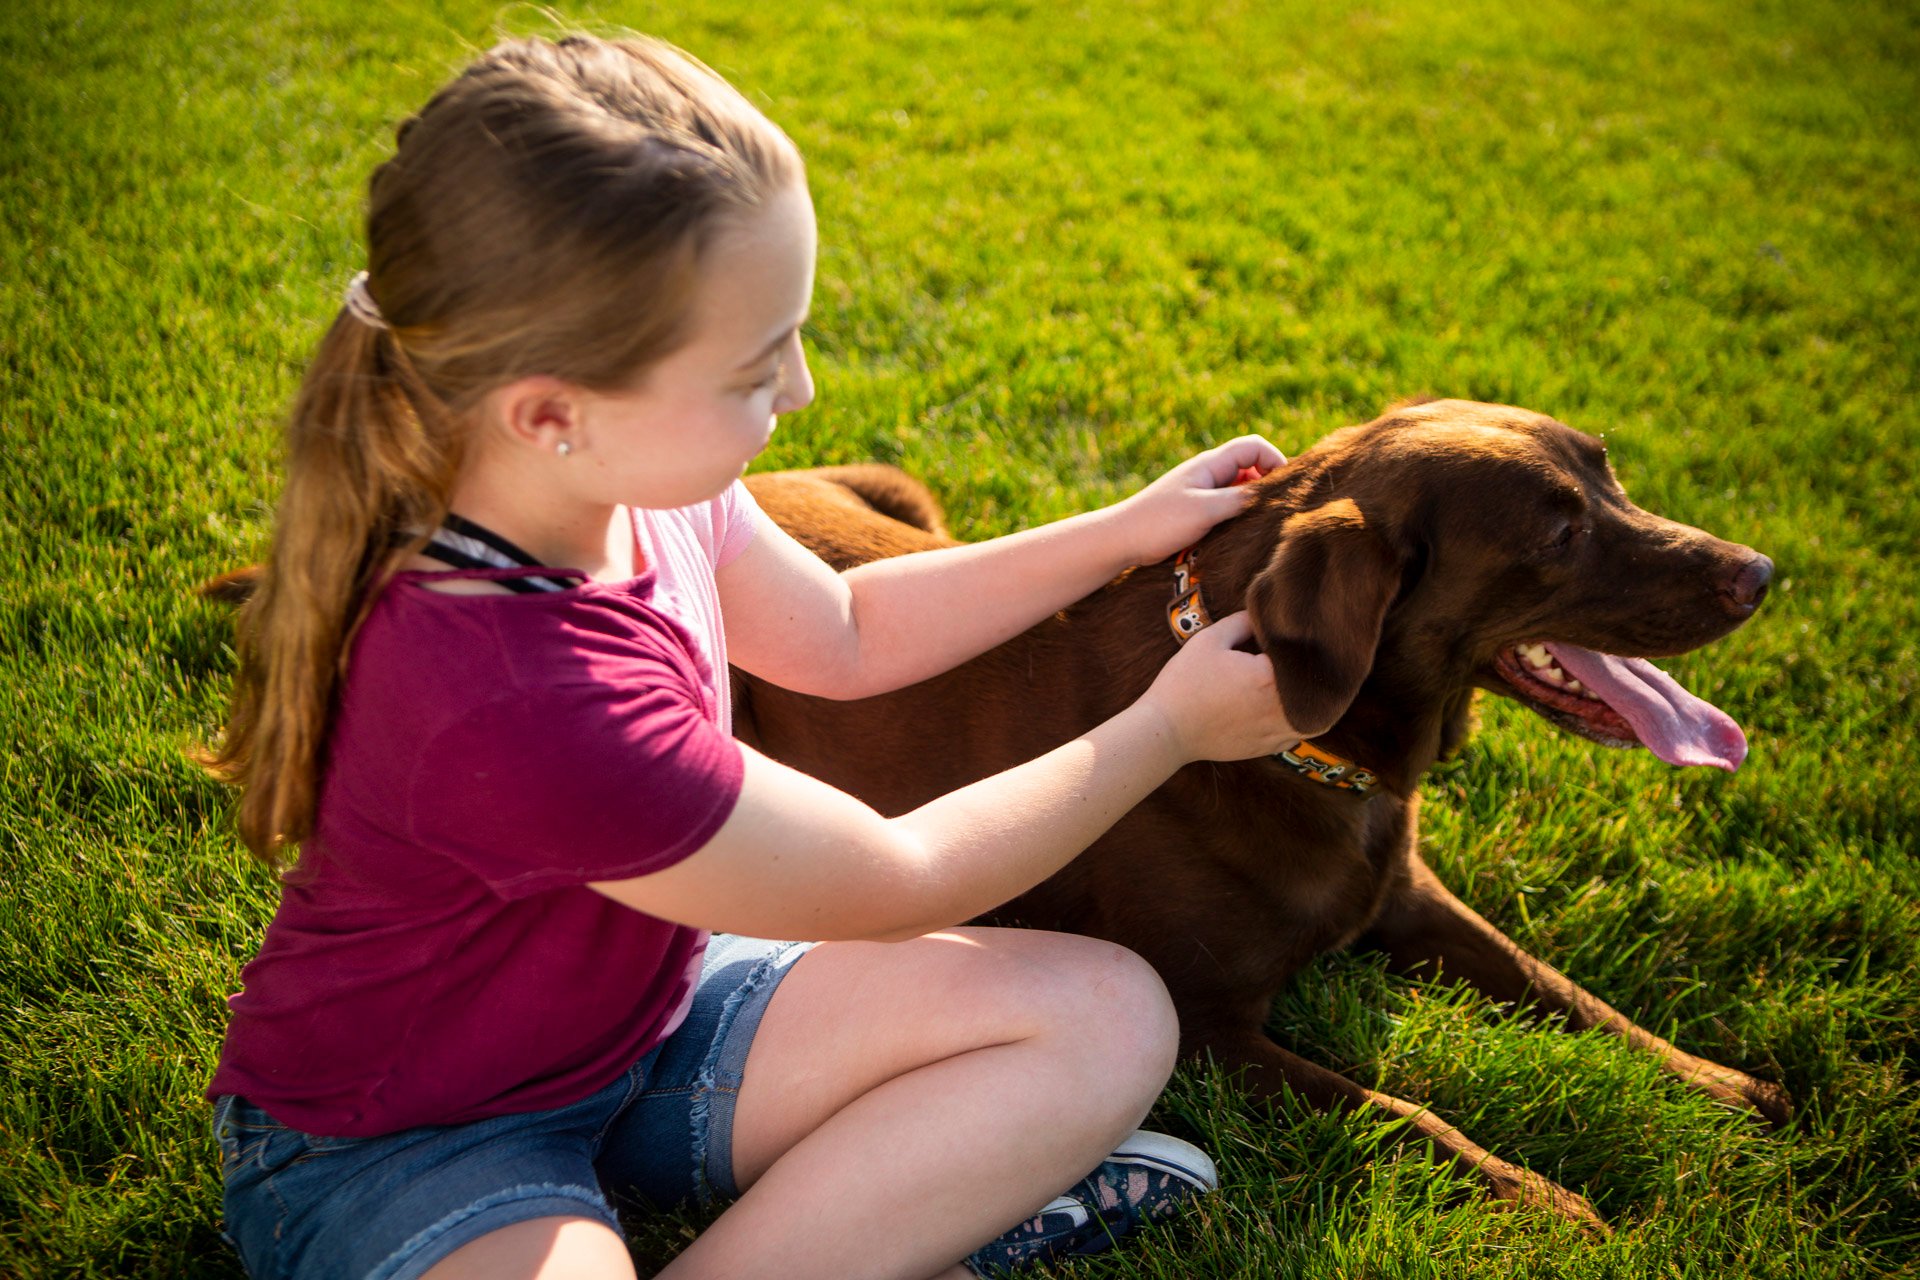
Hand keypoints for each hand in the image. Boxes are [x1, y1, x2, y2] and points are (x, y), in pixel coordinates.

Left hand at [1112, 435, 1287, 566]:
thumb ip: (1240, 499)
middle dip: (1269, 483)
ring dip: (1254, 502)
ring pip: (1241, 489)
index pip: (1254, 446)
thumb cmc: (1159, 522)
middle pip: (1251, 466)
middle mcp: (1208, 473)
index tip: (1283, 488)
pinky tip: (1242, 534)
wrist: (1121, 539)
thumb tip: (1274, 494)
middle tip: (1278, 509)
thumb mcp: (1205, 510)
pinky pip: (1227, 507)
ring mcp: (1203, 492)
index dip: (1275, 459)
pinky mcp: (1197, 511)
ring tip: (1261, 524)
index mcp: (1210, 464)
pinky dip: (1240, 516)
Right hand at [1138, 612, 1301, 762]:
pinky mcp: (1267, 747)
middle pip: (1318, 689)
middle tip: (1311, 658)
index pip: (1302, 655)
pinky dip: (1300, 721)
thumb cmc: (1184, 684)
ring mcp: (1275, 731)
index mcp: (1268, 676)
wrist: (1167, 730)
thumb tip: (1263, 615)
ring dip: (1316, 701)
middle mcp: (1280, 707)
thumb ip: (1241, 622)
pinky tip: (1289, 708)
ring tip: (1307, 684)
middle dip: (1315, 673)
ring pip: (1316, 717)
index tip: (1301, 635)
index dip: (1302, 644)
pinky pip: (1297, 734)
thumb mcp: (1209, 640)